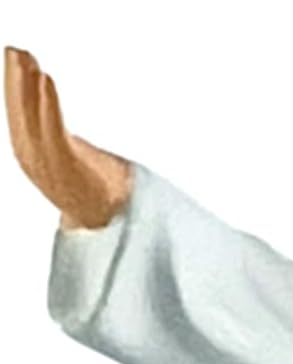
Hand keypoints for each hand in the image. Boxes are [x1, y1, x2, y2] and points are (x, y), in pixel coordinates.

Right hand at [5, 46, 132, 228]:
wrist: (115, 219)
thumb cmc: (96, 188)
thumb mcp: (69, 155)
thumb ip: (56, 132)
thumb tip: (51, 101)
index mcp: (33, 157)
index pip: (19, 117)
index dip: (15, 87)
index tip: (15, 56)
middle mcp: (34, 162)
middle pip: (20, 115)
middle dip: (15, 81)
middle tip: (15, 50)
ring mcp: (48, 166)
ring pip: (31, 119)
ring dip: (26, 87)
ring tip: (28, 60)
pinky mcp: (67, 167)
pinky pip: (52, 130)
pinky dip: (47, 103)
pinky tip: (46, 79)